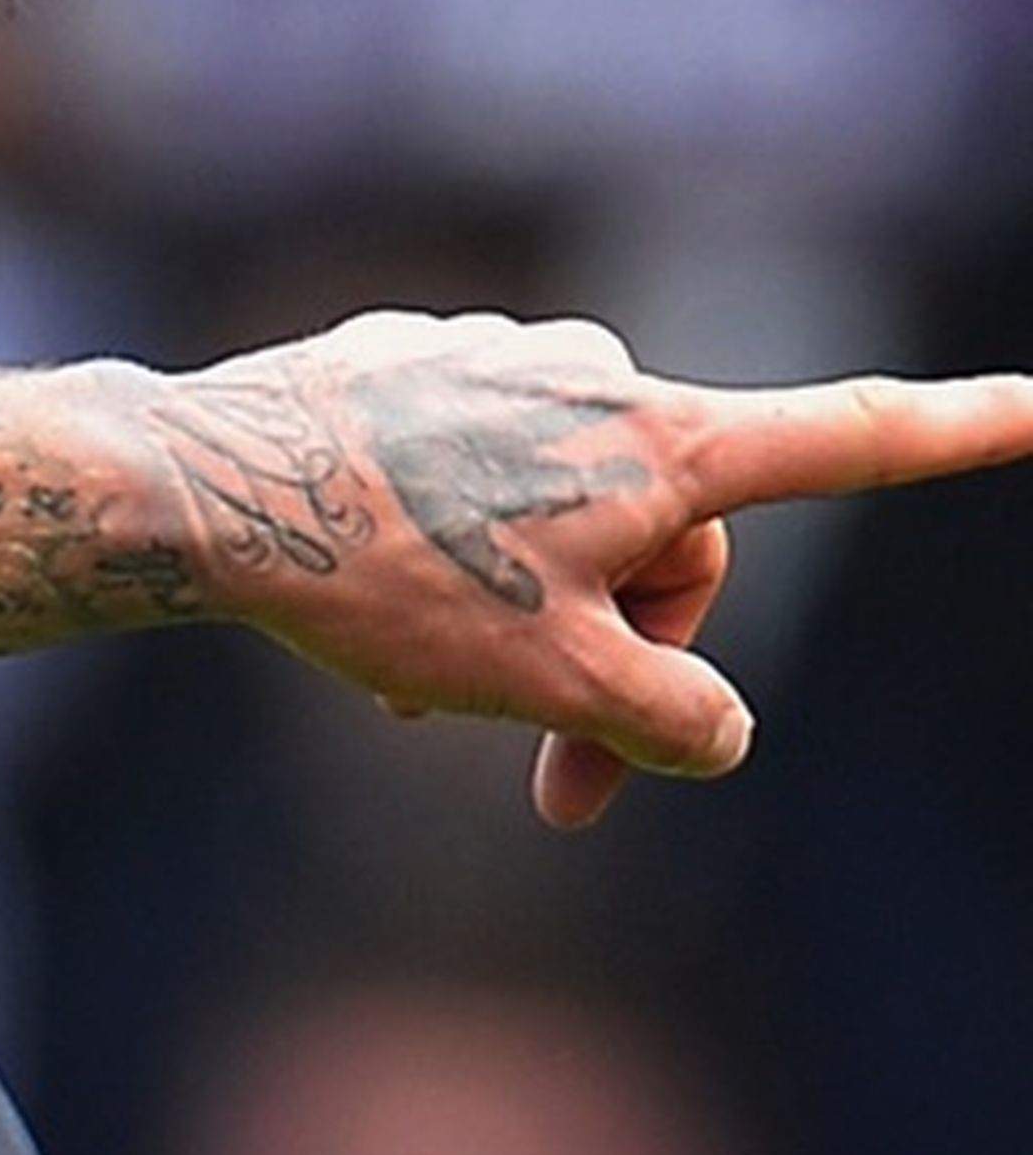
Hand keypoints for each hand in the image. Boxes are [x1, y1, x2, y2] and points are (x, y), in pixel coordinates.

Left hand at [149, 312, 1032, 824]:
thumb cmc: (382, 579)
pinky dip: (444, 560)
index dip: (957, 432)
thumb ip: (677, 721)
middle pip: (668, 548)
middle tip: (548, 793)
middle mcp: (591, 376)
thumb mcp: (558, 684)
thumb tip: (712, 733)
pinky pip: (466, 484)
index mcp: (658, 442)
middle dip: (618, 666)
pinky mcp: (404, 367)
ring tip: (415, 692)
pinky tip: (362, 609)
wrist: (198, 490)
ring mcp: (493, 361)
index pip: (847, 440)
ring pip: (553, 525)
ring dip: (516, 622)